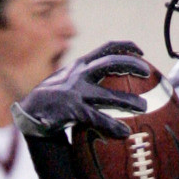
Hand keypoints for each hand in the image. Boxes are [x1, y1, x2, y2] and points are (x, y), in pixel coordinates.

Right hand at [11, 41, 151, 141]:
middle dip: (130, 64)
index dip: (125, 47)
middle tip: (148, 72)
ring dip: (127, 100)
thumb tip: (113, 85)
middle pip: (109, 63)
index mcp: (80, 65)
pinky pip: (97, 118)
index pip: (105, 49)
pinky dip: (112, 125)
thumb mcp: (70, 82)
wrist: (30, 112)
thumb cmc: (55, 99)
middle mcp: (78, 75)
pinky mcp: (72, 110)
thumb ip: (89, 80)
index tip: (141, 52)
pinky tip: (125, 132)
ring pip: (107, 95)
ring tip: (144, 106)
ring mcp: (75, 92)